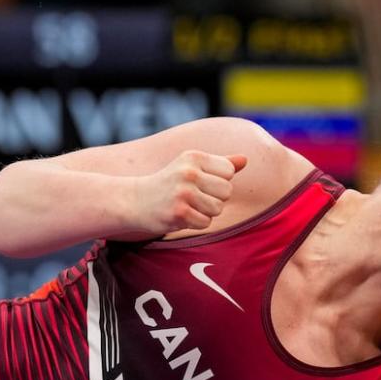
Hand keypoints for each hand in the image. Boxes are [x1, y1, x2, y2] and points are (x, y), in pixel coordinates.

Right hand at [133, 151, 247, 233]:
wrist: (135, 201)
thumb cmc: (169, 183)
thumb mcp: (192, 167)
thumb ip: (220, 163)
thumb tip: (245, 160)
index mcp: (194, 157)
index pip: (229, 172)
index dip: (218, 181)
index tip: (200, 183)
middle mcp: (189, 172)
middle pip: (227, 191)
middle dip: (214, 198)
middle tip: (193, 197)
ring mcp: (183, 193)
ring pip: (218, 208)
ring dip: (206, 212)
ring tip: (188, 206)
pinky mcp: (179, 213)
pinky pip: (205, 222)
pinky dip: (196, 223)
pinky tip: (181, 216)